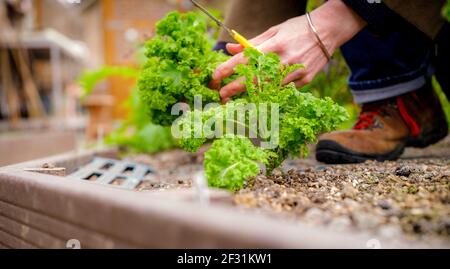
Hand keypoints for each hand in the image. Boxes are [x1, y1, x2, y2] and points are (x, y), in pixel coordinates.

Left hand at [210, 0, 365, 101]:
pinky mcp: (305, 80)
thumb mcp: (273, 31)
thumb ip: (251, 42)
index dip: (228, 69)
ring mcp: (295, 72)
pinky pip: (284, 90)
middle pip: (254, 78)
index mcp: (274, 45)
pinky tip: (264, 93)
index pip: (245, 59)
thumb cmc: (296, 29)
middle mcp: (284, 60)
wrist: (328, 31)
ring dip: (251, 94)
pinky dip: (273, 91)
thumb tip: (230, 48)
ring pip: (268, 89)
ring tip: (238, 98)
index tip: (216, 76)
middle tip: (222, 94)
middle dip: (235, 88)